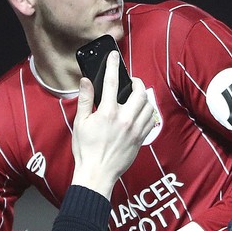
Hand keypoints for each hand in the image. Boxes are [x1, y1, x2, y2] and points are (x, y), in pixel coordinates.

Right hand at [71, 52, 154, 193]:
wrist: (97, 174)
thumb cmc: (86, 150)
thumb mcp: (80, 123)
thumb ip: (85, 99)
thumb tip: (86, 81)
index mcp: (107, 112)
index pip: (111, 82)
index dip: (113, 65)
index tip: (114, 56)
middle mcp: (125, 119)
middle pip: (139, 91)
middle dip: (136, 82)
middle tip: (131, 81)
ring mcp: (135, 129)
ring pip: (149, 105)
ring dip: (144, 97)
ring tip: (137, 95)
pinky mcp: (140, 139)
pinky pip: (151, 120)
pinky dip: (149, 112)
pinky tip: (141, 111)